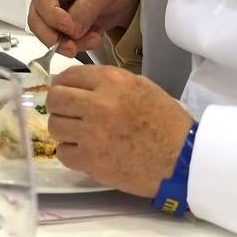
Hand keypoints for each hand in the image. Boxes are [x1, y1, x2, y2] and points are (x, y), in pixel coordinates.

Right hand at [29, 0, 140, 55]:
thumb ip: (85, 8)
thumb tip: (71, 32)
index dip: (53, 17)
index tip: (71, 29)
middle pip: (37, 20)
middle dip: (55, 36)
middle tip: (73, 47)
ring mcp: (56, 10)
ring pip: (48, 34)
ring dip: (70, 43)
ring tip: (94, 38)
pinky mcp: (64, 25)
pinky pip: (62, 41)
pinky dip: (78, 45)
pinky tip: (95, 37)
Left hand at [46, 66, 193, 197]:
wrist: (181, 158)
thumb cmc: (165, 120)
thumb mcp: (140, 86)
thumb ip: (107, 82)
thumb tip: (75, 84)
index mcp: (112, 81)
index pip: (69, 75)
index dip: (64, 83)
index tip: (66, 90)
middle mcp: (98, 104)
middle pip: (55, 99)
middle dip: (57, 104)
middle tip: (67, 112)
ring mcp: (92, 134)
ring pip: (55, 126)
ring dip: (63, 129)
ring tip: (78, 133)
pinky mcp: (91, 160)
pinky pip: (62, 152)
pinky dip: (70, 152)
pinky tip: (84, 151)